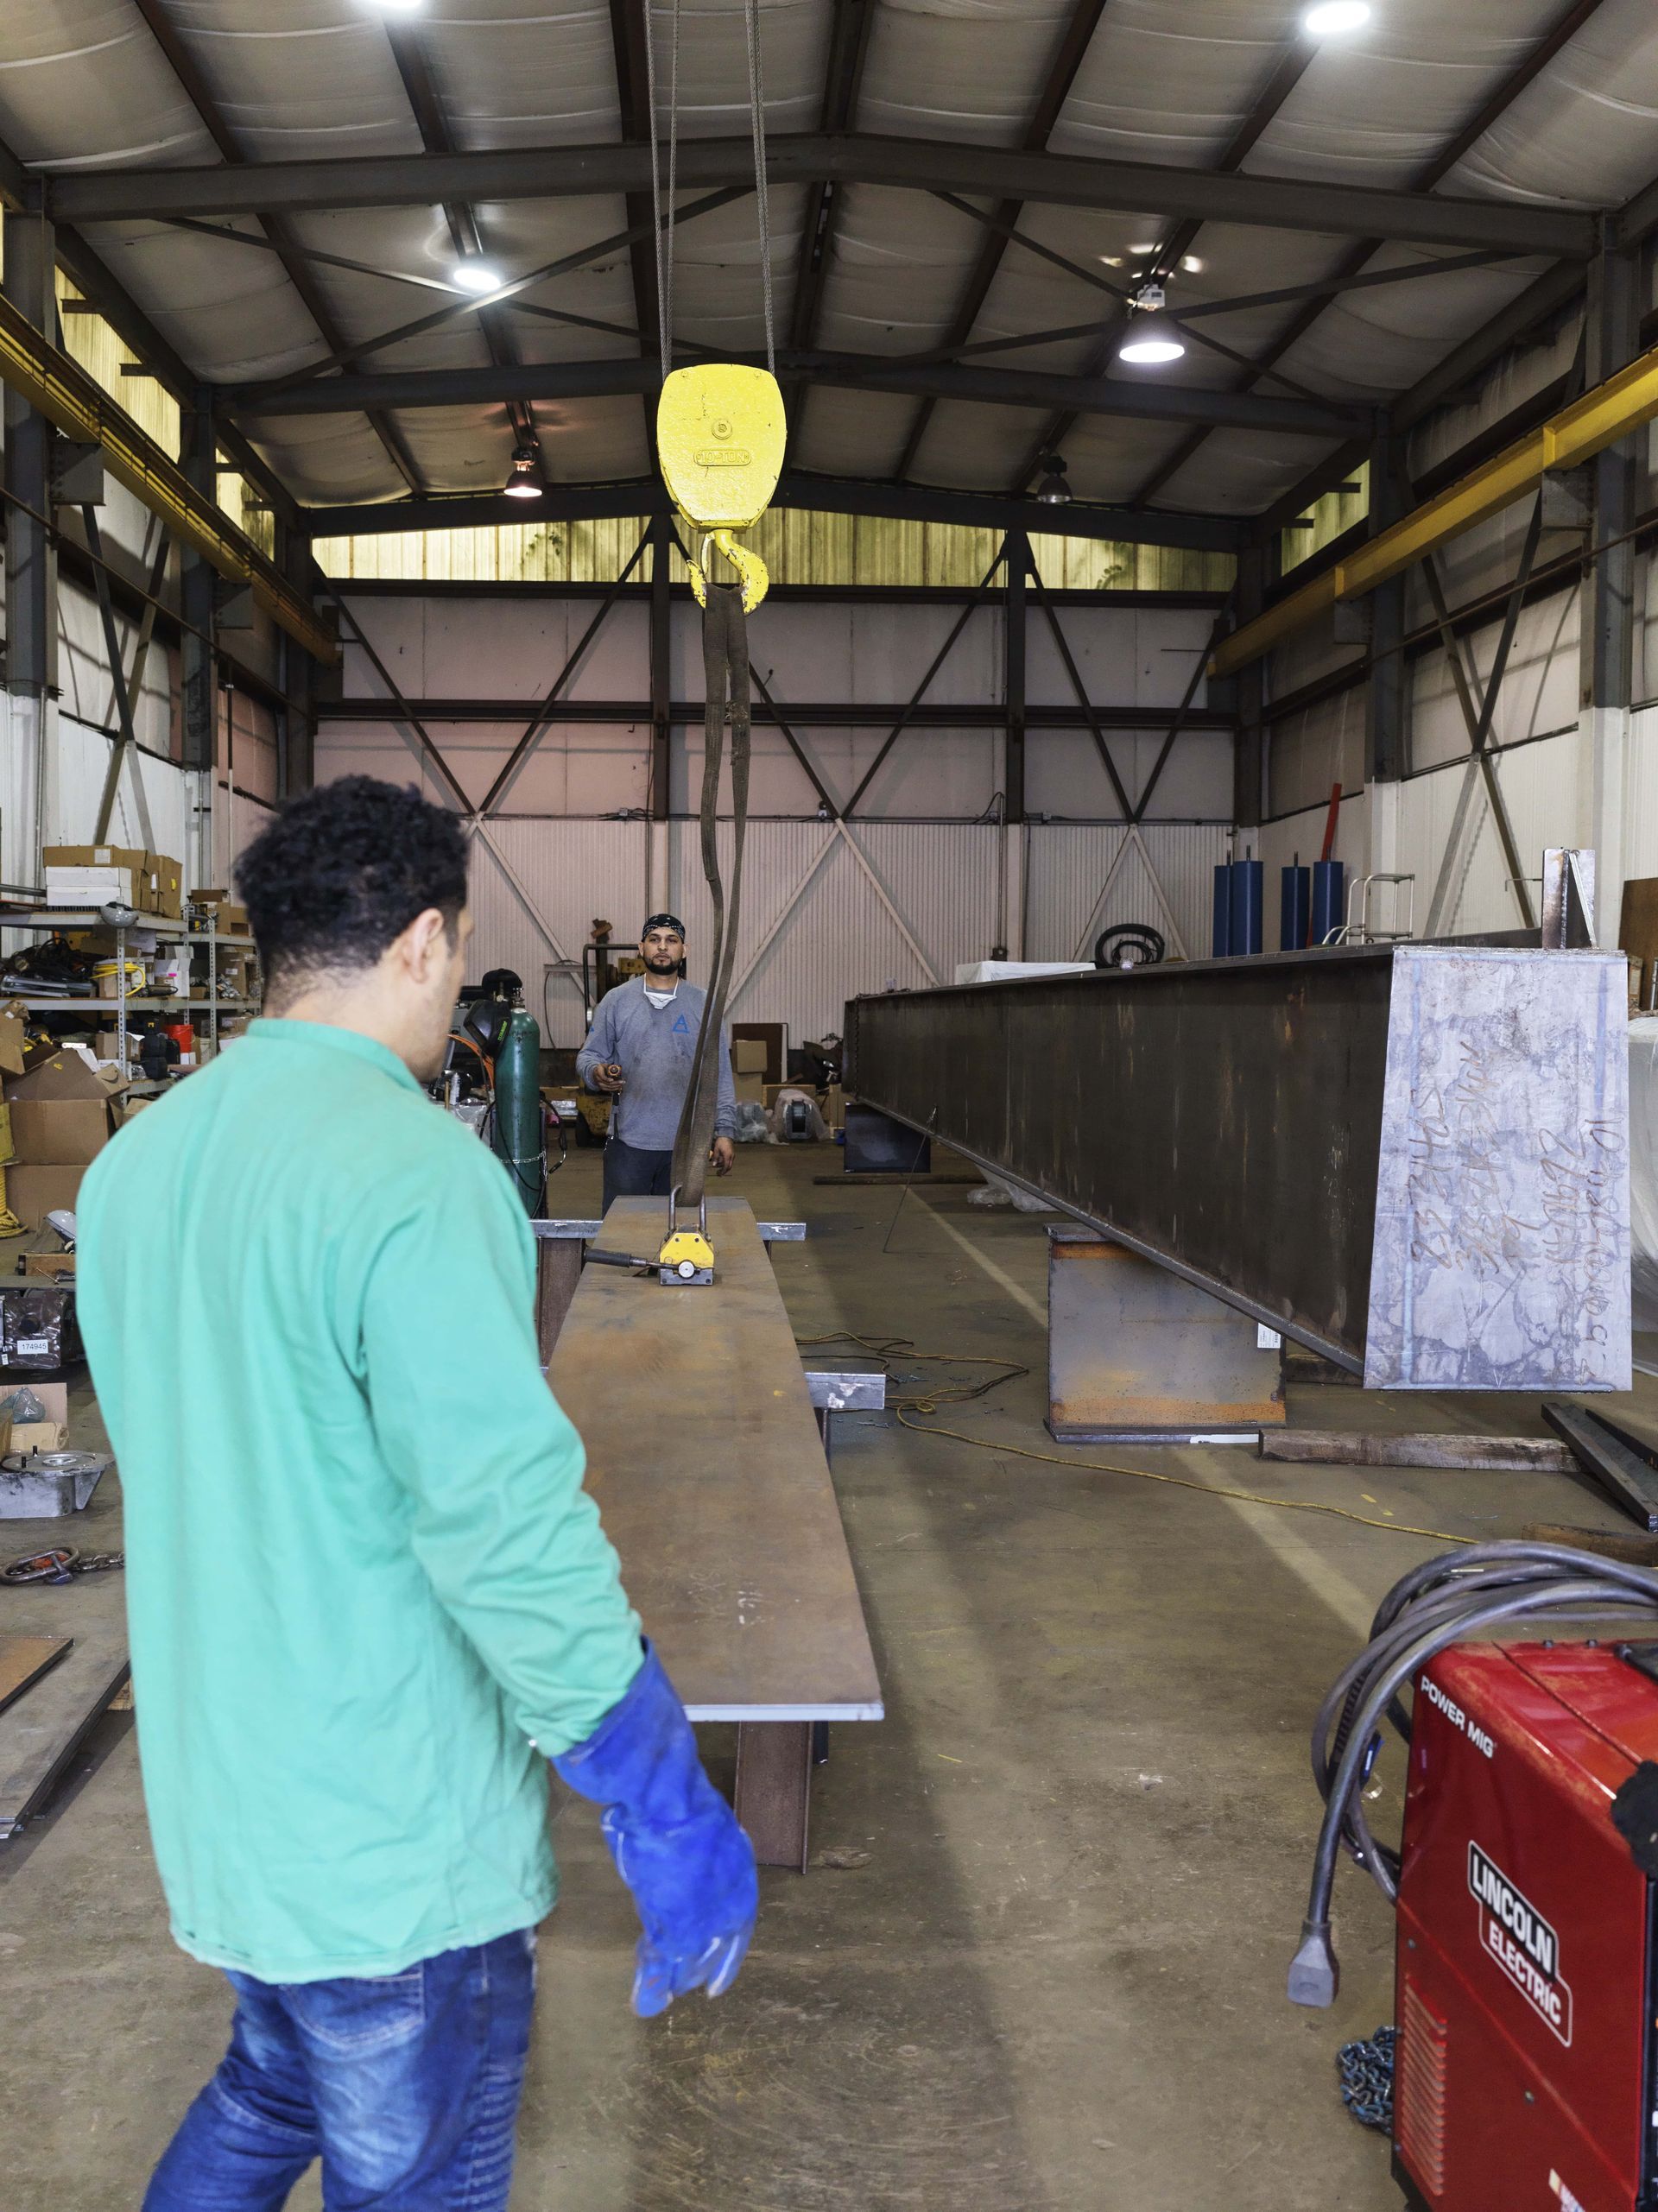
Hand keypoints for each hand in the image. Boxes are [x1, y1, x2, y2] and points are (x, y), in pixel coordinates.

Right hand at [552, 1644, 756, 2016]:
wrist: (660, 1791)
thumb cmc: (667, 1791)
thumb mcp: (686, 1816)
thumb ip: (683, 1837)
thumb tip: (664, 1831)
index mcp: (735, 1860)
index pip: (739, 1909)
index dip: (731, 1937)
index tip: (723, 1953)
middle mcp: (729, 1888)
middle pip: (723, 1939)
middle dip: (712, 1965)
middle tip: (704, 1989)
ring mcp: (705, 1905)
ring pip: (692, 1956)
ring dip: (678, 1978)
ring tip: (665, 1998)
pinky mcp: (677, 1920)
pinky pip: (665, 1959)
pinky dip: (653, 1982)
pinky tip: (645, 2001)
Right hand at [592, 1062, 625, 1093]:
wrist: (595, 1073)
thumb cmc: (601, 1068)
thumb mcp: (604, 1065)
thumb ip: (609, 1066)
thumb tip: (615, 1068)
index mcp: (598, 1073)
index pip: (603, 1077)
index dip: (607, 1079)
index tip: (612, 1079)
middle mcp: (598, 1080)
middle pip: (607, 1083)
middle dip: (616, 1083)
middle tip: (622, 1081)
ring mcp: (600, 1085)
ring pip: (609, 1087)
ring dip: (616, 1086)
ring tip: (622, 1084)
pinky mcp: (602, 1088)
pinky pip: (609, 1089)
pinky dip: (614, 1089)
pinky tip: (619, 1087)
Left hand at [710, 1136, 734, 1175]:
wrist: (726, 1135)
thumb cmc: (721, 1141)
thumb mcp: (716, 1150)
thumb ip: (715, 1158)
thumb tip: (713, 1165)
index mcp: (727, 1156)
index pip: (726, 1166)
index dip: (723, 1171)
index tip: (719, 1174)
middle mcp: (731, 1156)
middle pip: (729, 1166)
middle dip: (724, 1170)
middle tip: (718, 1172)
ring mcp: (732, 1154)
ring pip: (729, 1163)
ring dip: (723, 1165)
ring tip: (716, 1164)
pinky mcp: (732, 1153)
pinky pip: (729, 1160)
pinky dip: (724, 1162)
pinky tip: (719, 1160)